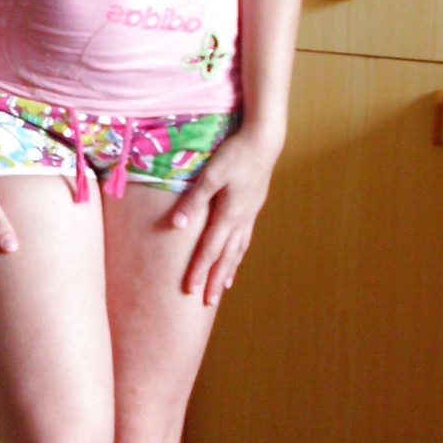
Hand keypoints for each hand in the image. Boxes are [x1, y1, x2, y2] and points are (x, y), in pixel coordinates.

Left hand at [169, 126, 281, 304]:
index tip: (190, 290)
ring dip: (229, 268)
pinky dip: (239, 251)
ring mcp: (250, 213)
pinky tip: (237, 253)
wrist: (264, 140)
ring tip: (223, 285)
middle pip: (226, 256)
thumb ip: (194, 200)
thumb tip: (177, 225)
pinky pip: (245, 236)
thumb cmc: (235, 154)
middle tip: (207, 302)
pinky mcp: (254, 205)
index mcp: (230, 214)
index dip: (199, 270)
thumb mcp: (211, 175)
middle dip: (215, 279)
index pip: (210, 249)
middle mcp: (242, 219)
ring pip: (238, 248)